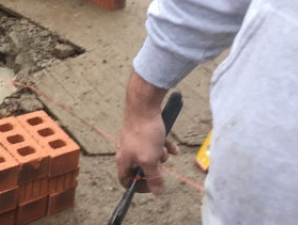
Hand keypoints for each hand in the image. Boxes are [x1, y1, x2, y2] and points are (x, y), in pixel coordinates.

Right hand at [115, 72, 178, 194]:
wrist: (144, 106)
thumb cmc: (144, 134)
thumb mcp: (150, 160)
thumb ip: (154, 177)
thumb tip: (157, 191)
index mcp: (123, 160)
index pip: (126, 181)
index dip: (138, 186)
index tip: (152, 186)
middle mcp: (126, 151)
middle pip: (140, 168)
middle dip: (154, 168)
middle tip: (160, 164)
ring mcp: (134, 140)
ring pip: (149, 155)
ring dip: (160, 156)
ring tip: (165, 150)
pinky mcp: (142, 131)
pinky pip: (154, 144)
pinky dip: (164, 146)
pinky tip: (173, 147)